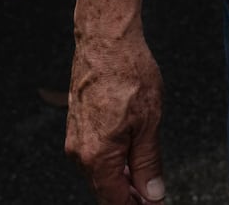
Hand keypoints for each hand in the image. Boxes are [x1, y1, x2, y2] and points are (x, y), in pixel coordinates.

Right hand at [66, 24, 166, 202]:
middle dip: (130, 195)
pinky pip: (93, 152)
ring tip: (145, 173)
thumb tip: (152, 193)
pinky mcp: (76, 123)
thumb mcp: (149, 123)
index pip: (116, 201)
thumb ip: (148, 163)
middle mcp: (79, 151)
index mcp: (97, 157)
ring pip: (99, 171)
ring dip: (121, 176)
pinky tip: (130, 150)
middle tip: (153, 193)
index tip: (154, 204)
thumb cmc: (127, 73)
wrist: (106, 39)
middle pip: (105, 189)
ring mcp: (74, 137)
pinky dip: (112, 158)